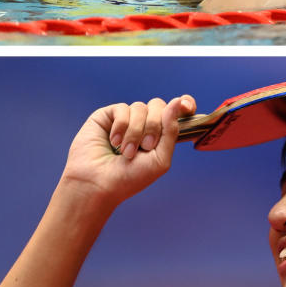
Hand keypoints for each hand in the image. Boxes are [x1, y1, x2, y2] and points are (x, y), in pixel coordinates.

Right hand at [58, 94, 195, 208]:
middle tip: (146, 146)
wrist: (98, 185)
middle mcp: (144, 124)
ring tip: (126, 152)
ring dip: (136, 131)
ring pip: (141, 107)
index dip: (185, 104)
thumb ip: (171, 131)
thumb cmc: (129, 178)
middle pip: (159, 106)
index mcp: (160, 134)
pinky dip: (121, 126)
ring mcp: (126, 119)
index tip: (187, 106)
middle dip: (155, 126)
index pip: (177, 110)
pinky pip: (123, 108)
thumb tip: (177, 101)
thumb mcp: (160, 159)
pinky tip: (114, 142)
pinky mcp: (107, 117)